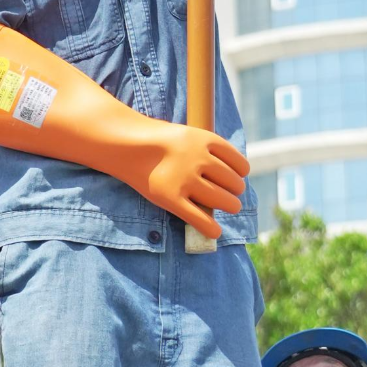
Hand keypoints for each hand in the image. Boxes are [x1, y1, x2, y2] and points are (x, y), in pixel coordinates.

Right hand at [147, 123, 249, 238]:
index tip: (240, 176)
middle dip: (235, 191)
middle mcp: (198, 159)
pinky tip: (215, 232)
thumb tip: (231, 175)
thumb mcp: (186, 135)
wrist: (125, 144)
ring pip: (222, 200)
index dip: (241, 171)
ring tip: (229, 206)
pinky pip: (200, 219)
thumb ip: (206, 150)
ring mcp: (184, 179)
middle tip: (232, 195)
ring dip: (231, 206)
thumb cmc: (157, 141)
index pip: (237, 161)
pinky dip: (211, 229)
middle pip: (232, 182)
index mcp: (204, 139)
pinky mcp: (170, 198)